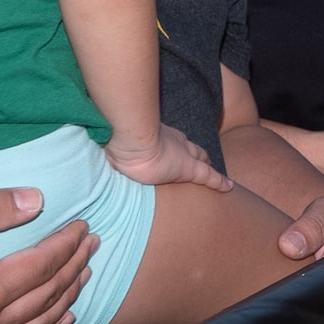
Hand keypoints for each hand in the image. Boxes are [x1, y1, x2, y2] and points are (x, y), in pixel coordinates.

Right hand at [105, 126, 232, 190]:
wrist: (131, 143)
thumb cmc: (118, 143)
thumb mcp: (113, 147)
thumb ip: (111, 149)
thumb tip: (94, 151)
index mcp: (156, 136)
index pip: (172, 141)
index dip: (178, 145)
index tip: (178, 148)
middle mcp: (172, 142)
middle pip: (189, 148)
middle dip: (195, 153)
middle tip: (201, 159)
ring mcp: (182, 155)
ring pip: (200, 160)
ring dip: (206, 166)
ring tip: (215, 174)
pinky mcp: (189, 169)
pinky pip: (209, 176)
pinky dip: (219, 182)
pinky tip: (229, 187)